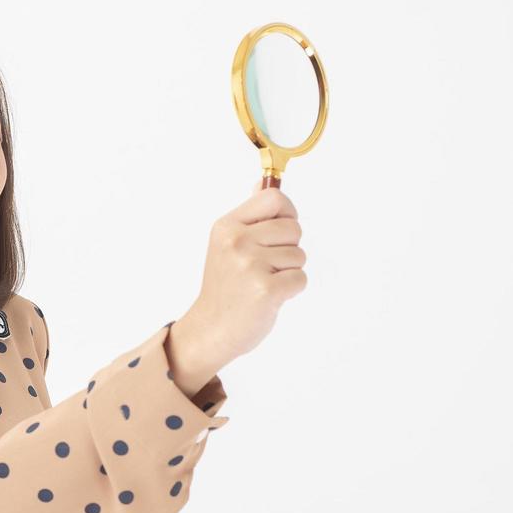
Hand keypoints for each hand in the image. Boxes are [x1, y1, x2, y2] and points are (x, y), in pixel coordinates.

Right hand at [178, 185, 305, 371]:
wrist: (211, 330)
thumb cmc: (225, 287)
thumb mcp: (226, 244)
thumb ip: (249, 216)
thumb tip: (262, 182)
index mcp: (226, 227)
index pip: (274, 198)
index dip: (286, 213)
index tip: (278, 231)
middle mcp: (237, 242)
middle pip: (293, 228)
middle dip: (288, 248)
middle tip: (264, 266)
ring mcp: (251, 266)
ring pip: (299, 255)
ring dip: (288, 271)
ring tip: (263, 283)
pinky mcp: (267, 290)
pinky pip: (300, 278)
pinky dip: (291, 290)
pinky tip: (269, 298)